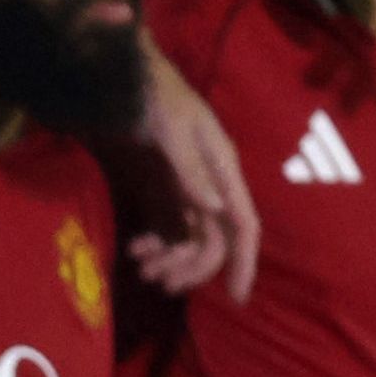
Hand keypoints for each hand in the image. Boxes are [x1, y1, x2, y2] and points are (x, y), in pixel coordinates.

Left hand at [123, 42, 259, 303]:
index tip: (237, 297)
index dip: (244, 262)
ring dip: (171, 260)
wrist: (131, 79)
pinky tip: (135, 248)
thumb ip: (190, 169)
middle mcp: (213, 187)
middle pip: (215, 243)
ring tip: (141, 266)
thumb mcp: (172, 128)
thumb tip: (214, 210)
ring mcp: (191, 192)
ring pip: (191, 242)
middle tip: (158, 281)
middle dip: (191, 267)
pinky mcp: (169, 194)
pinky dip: (156, 246)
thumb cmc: (157, 95)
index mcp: (224, 171)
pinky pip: (171, 232)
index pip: (244, 226)